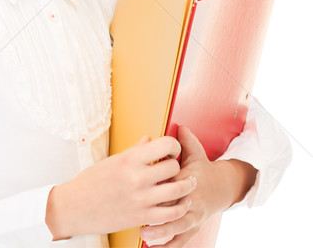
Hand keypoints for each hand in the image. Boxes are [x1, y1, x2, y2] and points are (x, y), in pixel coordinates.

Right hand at [45, 135, 196, 239]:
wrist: (74, 207)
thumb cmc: (91, 181)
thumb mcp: (112, 161)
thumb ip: (135, 150)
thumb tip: (149, 140)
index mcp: (130, 159)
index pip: (166, 144)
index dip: (174, 146)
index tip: (172, 151)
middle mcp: (138, 177)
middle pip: (174, 167)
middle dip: (177, 166)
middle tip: (175, 168)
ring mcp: (141, 198)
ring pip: (177, 189)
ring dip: (185, 185)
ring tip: (186, 183)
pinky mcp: (141, 217)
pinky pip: (171, 214)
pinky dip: (180, 208)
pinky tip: (181, 204)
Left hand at [140, 127, 257, 247]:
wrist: (222, 187)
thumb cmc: (202, 168)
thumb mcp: (196, 152)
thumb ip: (186, 140)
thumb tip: (180, 125)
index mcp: (190, 179)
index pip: (174, 183)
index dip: (160, 186)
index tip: (143, 187)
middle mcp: (193, 199)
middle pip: (175, 207)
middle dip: (158, 214)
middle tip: (139, 217)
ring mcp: (194, 216)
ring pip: (178, 226)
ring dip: (161, 233)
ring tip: (144, 236)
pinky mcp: (194, 227)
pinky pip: (182, 240)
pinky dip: (169, 245)